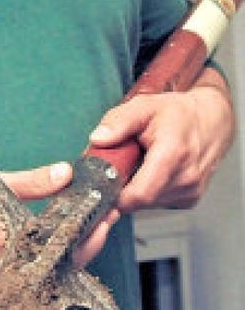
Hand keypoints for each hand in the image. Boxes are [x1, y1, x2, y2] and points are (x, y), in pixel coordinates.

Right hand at [0, 163, 116, 281]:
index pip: (73, 234)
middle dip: (94, 235)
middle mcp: (24, 263)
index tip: (110, 205)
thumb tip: (66, 173)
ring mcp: (18, 275)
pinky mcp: (11, 279)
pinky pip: (45, 270)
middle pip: (74, 256)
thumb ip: (33, 182)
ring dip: (79, 247)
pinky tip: (62, 239)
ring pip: (61, 266)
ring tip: (91, 225)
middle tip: (107, 215)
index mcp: (23, 239)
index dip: (96, 220)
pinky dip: (59, 255)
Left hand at [90, 67, 235, 211]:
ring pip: (146, 203)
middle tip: (116, 166)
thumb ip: (118, 122)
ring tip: (137, 164)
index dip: (114, 197)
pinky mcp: (189, 199)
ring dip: (133, 189)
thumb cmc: (178, 114)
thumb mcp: (143, 106)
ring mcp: (190, 191)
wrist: (212, 120)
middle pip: (139, 200)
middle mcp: (186, 177)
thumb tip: (97, 139)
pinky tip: (149, 172)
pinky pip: (157, 202)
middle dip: (119, 188)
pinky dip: (147, 191)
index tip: (97, 190)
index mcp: (172, 154)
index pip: (140, 193)